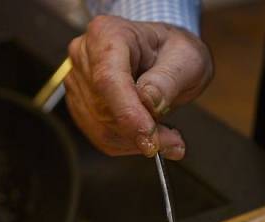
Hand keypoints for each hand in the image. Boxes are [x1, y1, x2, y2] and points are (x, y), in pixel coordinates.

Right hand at [65, 15, 212, 158]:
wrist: (166, 56)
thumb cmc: (176, 52)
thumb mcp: (186, 59)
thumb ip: (168, 80)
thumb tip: (148, 102)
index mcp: (108, 34)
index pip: (108, 79)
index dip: (128, 113)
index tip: (151, 138)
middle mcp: (85, 55)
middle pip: (103, 108)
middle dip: (140, 131)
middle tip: (174, 141)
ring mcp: (79, 81)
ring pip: (100, 128)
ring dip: (137, 142)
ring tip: (168, 138)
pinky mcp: (82, 105)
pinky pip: (101, 137)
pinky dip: (129, 145)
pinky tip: (151, 137)